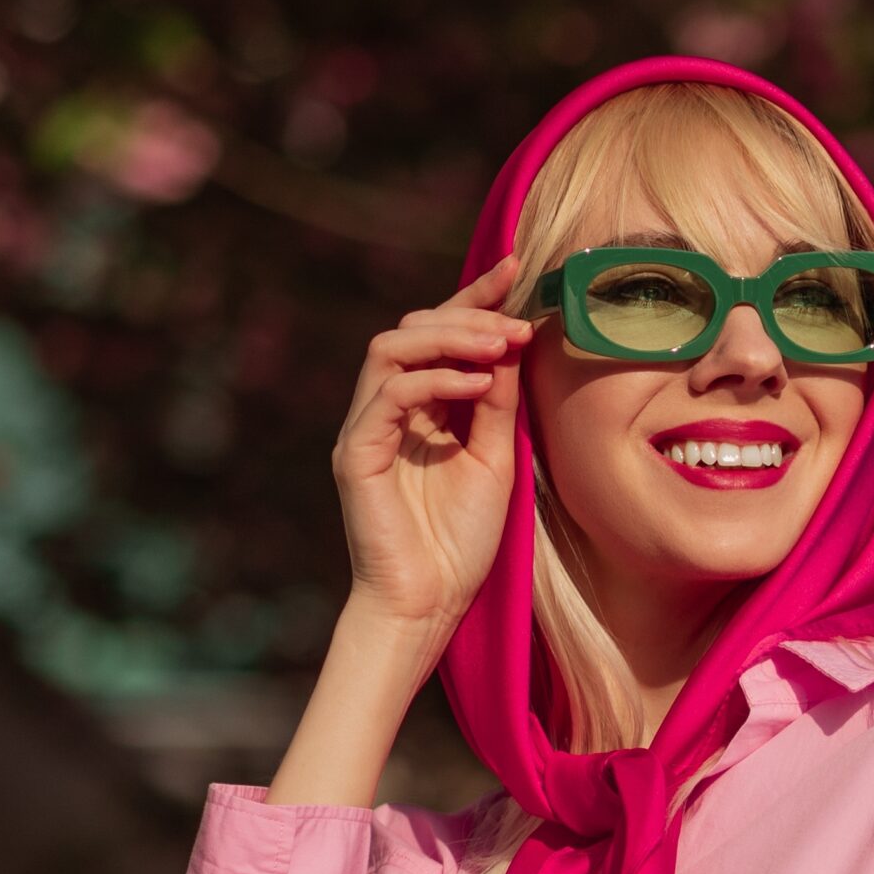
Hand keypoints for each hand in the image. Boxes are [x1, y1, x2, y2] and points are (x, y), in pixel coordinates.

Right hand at [332, 255, 533, 649]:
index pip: (442, 335)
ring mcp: (367, 427)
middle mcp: (387, 408)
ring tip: (498, 346)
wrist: (429, 603)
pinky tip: (475, 383)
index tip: (518, 269)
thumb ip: (497, 402)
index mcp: (422, 407)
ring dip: (449, 338)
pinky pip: (386, 394)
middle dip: (467, 314)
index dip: (475, 297)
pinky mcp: (355, 452)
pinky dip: (432, 379)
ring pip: (390, 348)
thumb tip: (512, 341)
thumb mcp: (495, 458)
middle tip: (516, 321)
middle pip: (412, 328)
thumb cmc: (463, 540)